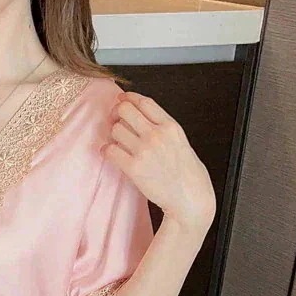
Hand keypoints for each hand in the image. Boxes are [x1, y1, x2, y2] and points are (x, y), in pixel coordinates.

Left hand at [103, 90, 216, 232]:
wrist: (188, 197)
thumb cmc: (187, 173)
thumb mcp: (181, 141)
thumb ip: (163, 128)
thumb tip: (142, 119)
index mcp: (170, 126)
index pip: (144, 102)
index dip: (129, 98)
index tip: (122, 99)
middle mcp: (156, 134)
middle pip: (126, 110)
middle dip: (117, 113)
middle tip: (115, 120)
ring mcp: (144, 150)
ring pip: (116, 130)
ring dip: (112, 134)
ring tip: (116, 141)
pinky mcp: (134, 168)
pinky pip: (110, 151)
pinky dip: (107, 150)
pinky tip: (110, 153)